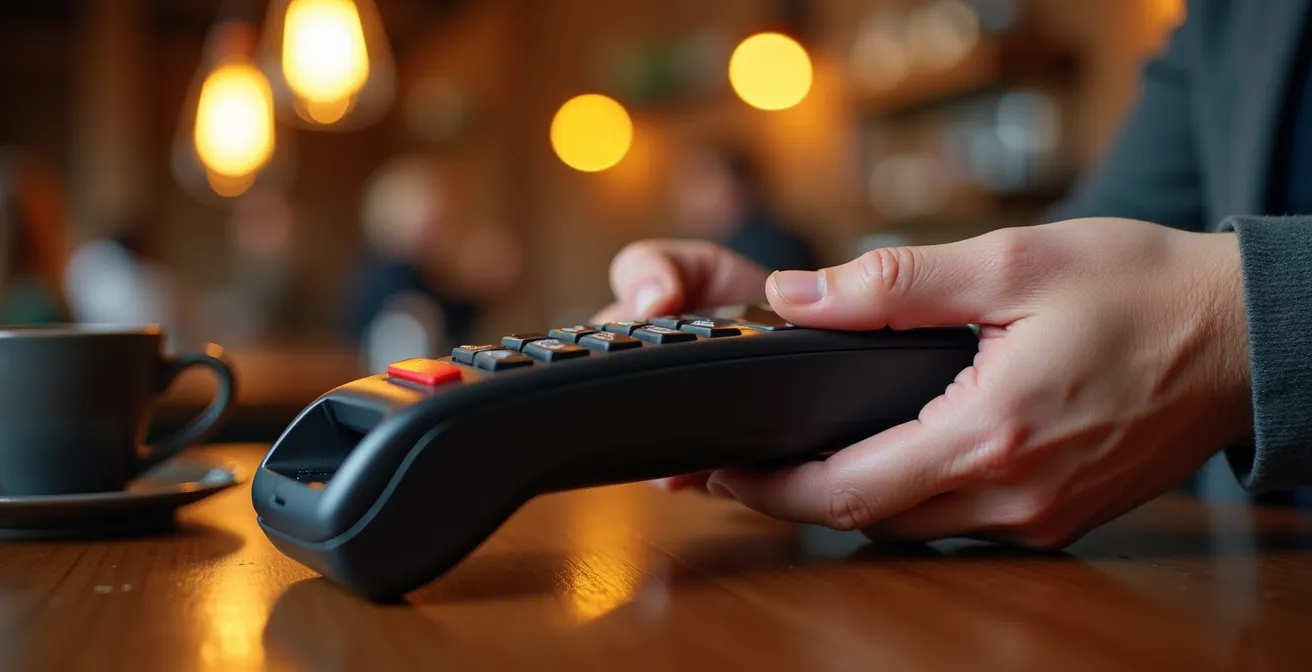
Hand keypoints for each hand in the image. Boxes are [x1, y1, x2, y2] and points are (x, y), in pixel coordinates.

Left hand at [599, 220, 1252, 547]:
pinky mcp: (1058, 517)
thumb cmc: (1139, 288)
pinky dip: (904, 500)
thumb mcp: (1011, 263)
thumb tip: (796, 294)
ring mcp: (1039, 518)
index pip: (846, 489)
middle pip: (867, 521)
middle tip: (731, 470)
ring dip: (844, 501)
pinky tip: (880, 462)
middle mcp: (1013, 497)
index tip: (716, 470)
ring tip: (790, 462)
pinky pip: (957, 524)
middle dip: (789, 499)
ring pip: (909, 529)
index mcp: (992, 435)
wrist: (1240, 335)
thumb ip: (893, 285)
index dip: (768, 486)